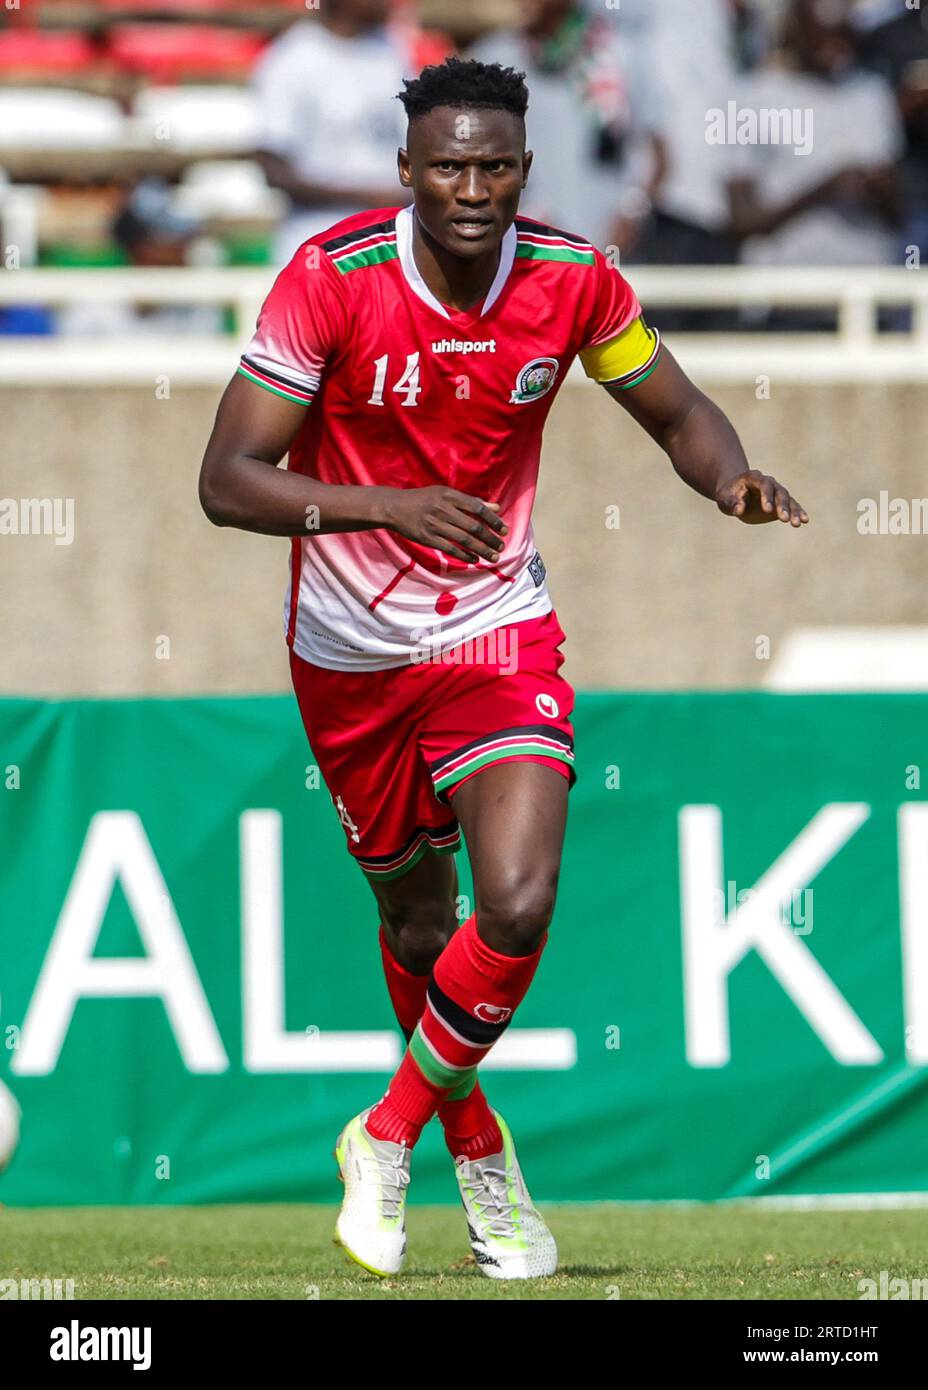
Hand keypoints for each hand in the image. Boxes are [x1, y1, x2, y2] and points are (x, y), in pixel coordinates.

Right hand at [385, 486, 508, 561]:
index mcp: (450, 495)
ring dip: (481, 549)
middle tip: (501, 546)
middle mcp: (443, 509)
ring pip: (464, 540)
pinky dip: (465, 555)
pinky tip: (475, 559)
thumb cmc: (423, 499)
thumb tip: (496, 507)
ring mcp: (435, 524)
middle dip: (491, 538)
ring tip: (493, 556)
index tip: (504, 530)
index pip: (477, 508)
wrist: (395, 507)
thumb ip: (471, 501)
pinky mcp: (427, 538)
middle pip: (473, 526)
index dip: (493, 520)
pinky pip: (450, 549)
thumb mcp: (445, 494)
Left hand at [716, 470, 808, 526]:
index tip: (767, 510)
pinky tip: (805, 521)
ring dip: (793, 511)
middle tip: (783, 519)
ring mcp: (776, 491)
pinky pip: (792, 505)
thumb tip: (740, 509)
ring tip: (797, 523)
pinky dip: (798, 512)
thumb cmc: (728, 496)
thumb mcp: (724, 499)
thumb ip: (732, 503)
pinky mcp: (780, 502)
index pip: (763, 484)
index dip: (766, 496)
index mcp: (753, 478)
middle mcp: (768, 482)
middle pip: (779, 491)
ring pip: (787, 499)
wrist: (735, 495)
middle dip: (782, 505)